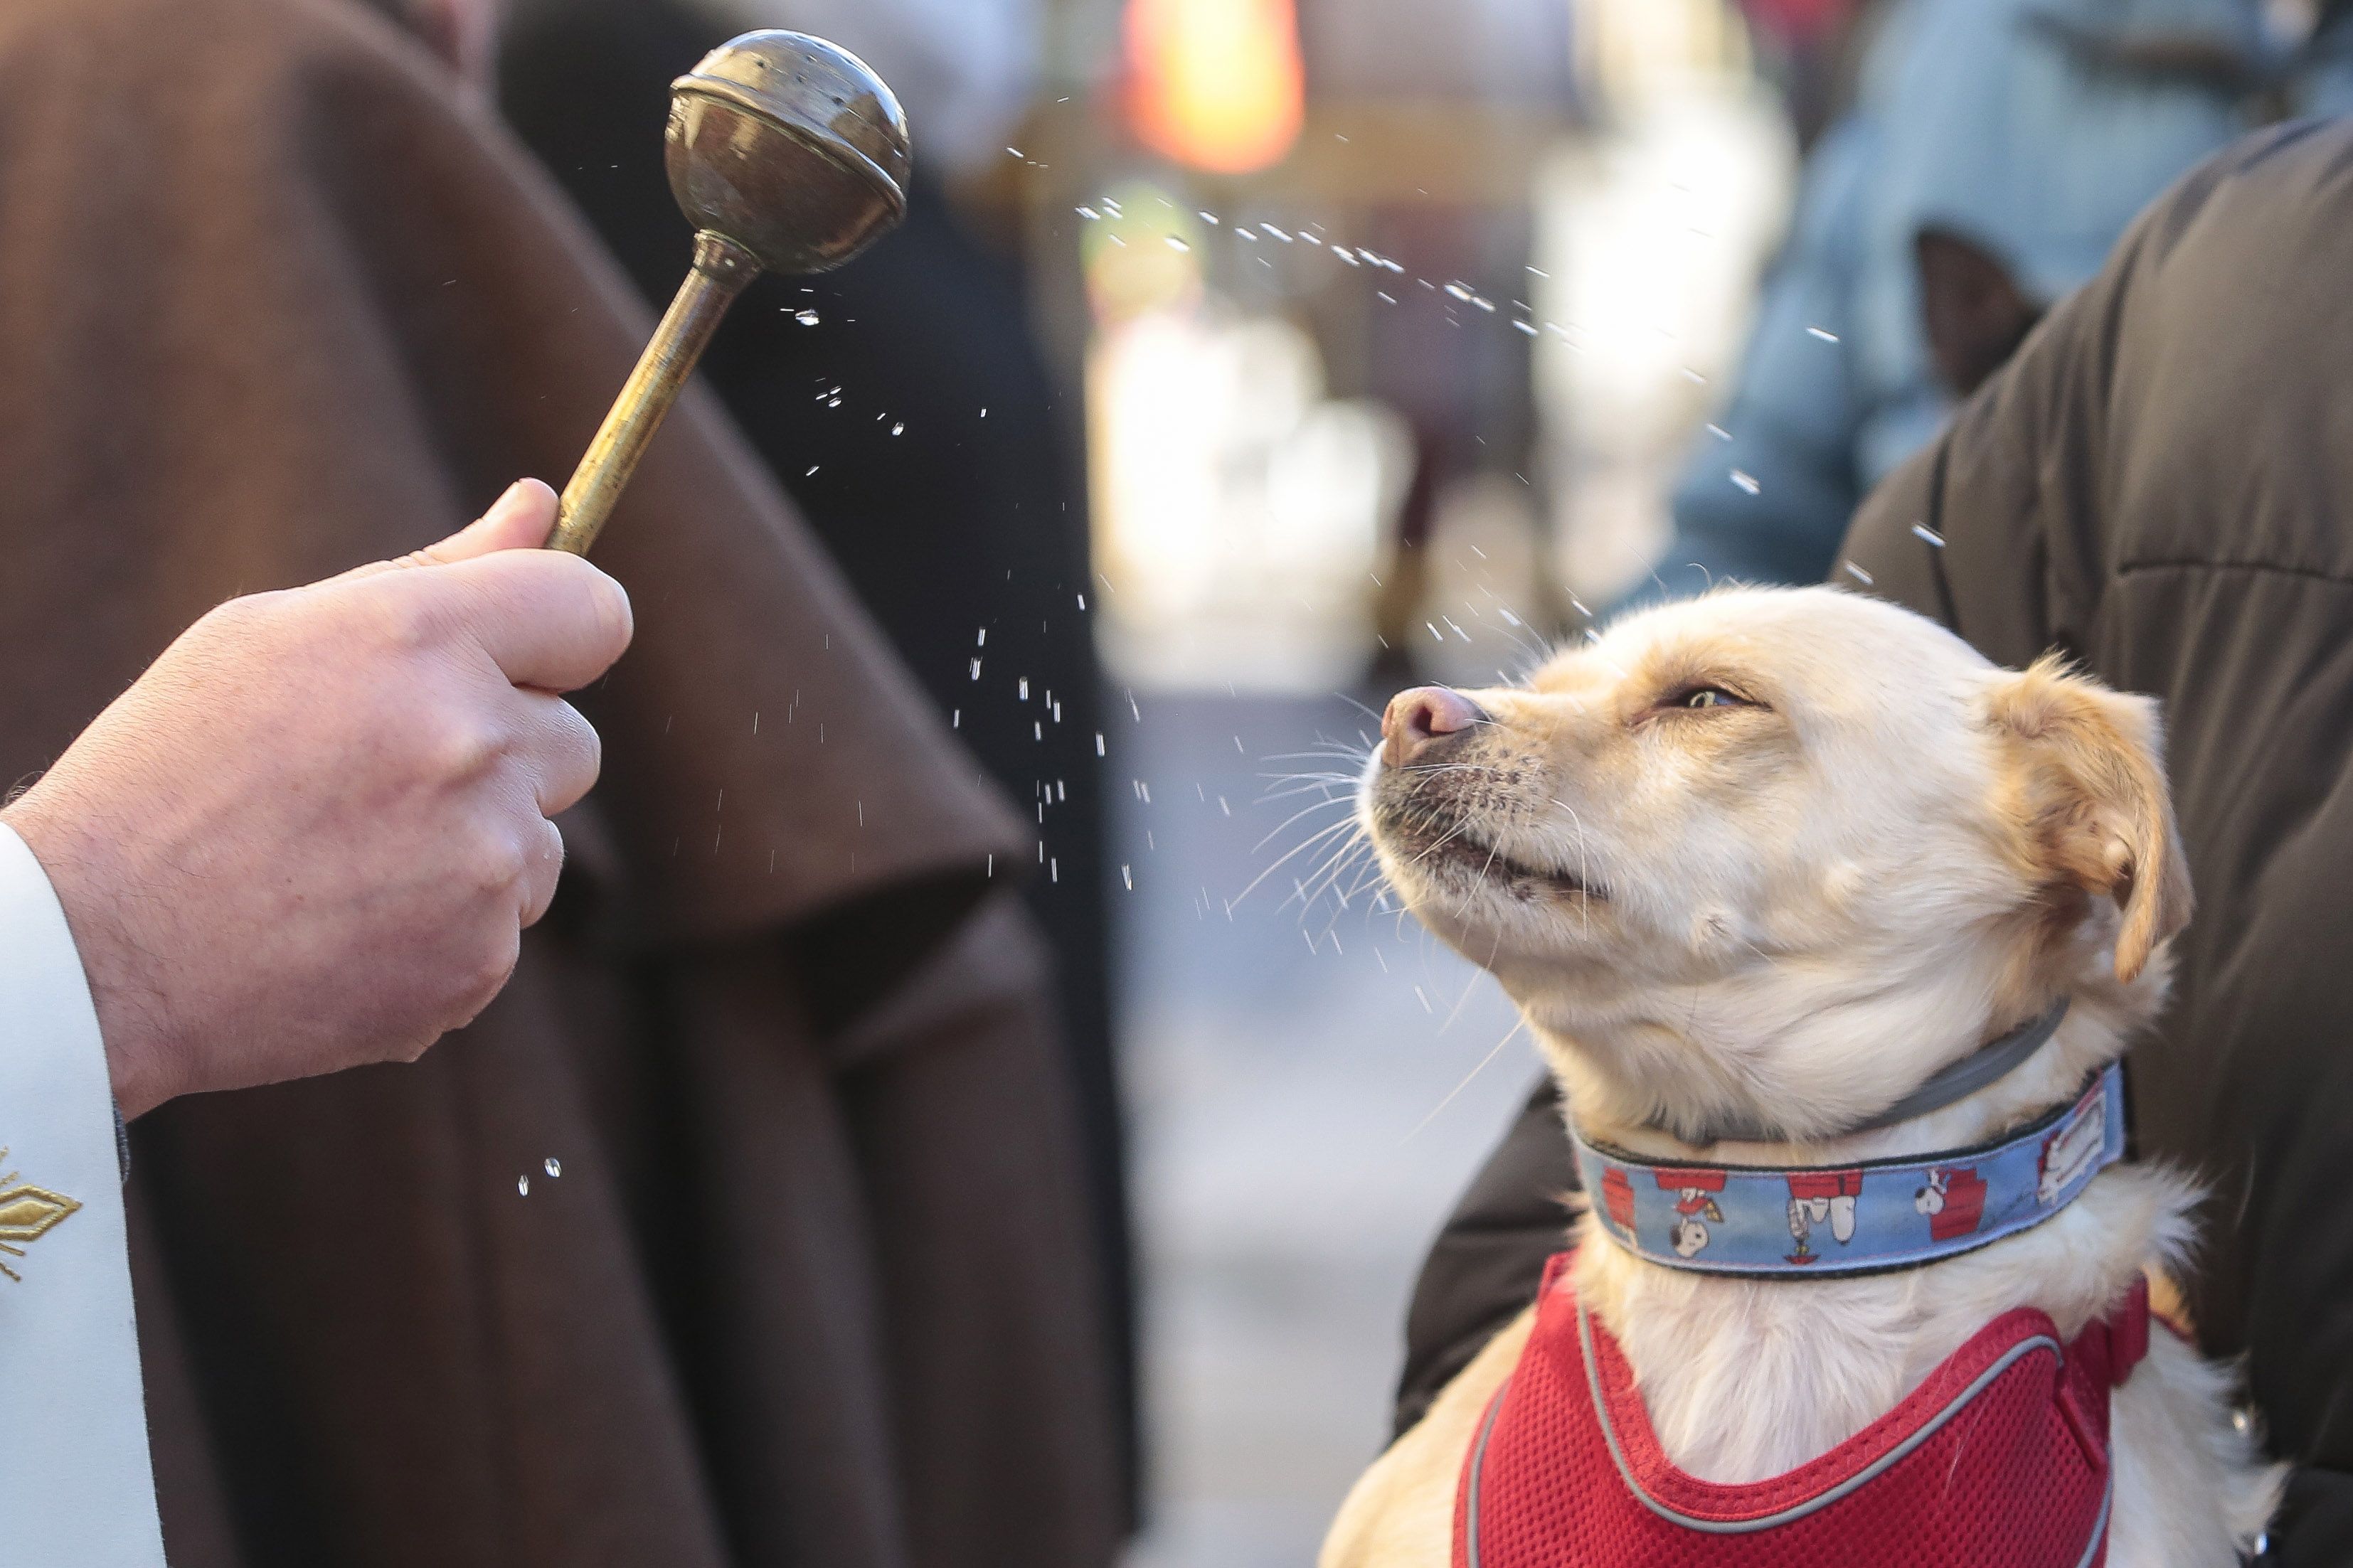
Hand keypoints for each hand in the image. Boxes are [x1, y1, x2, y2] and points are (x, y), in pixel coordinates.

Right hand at [0, 480, 631, 1116]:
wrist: (99, 950)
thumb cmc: (176, 772)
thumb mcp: (277, 638)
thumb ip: (435, 576)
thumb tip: (542, 508)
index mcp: (415, 638)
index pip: (592, 609)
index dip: (566, 635)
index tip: (534, 660)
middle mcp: (468, 739)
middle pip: (573, 740)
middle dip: (504, 758)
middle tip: (382, 785)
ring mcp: (484, 855)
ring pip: (541, 839)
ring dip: (477, 848)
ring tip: (350, 862)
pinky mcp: (482, 953)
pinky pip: (507, 924)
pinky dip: (449, 930)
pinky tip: (351, 926)